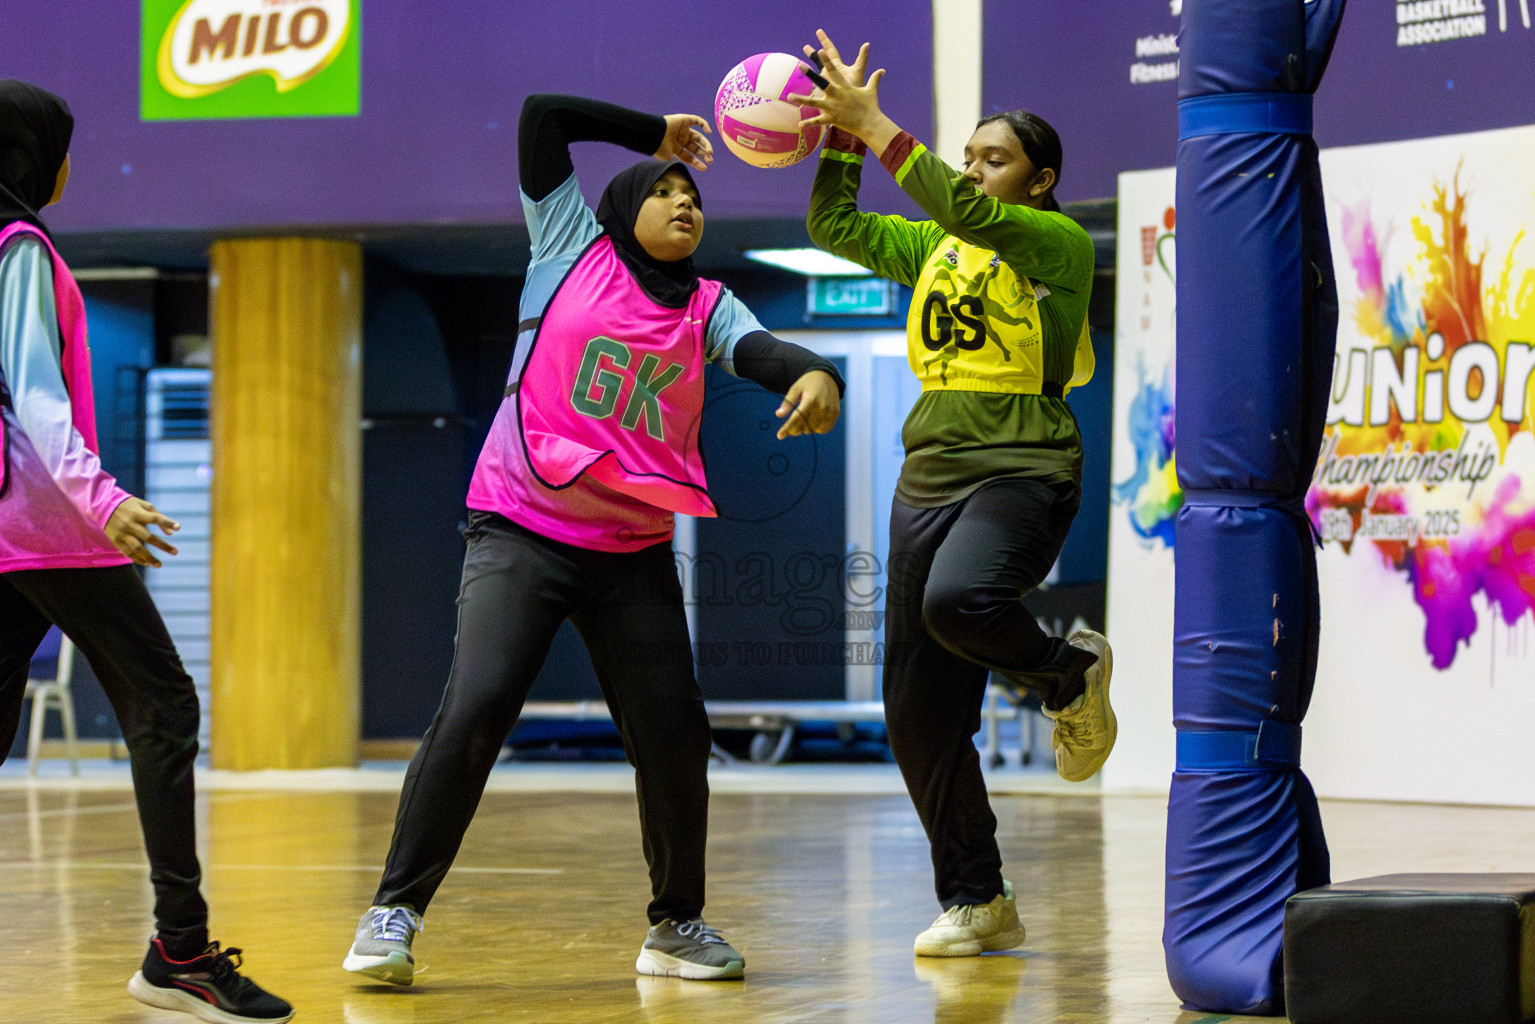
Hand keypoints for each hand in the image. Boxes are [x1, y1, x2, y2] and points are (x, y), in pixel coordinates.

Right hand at [105, 497, 178, 567]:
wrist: (102, 507)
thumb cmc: (129, 506)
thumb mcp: (144, 505)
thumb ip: (159, 517)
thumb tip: (171, 534)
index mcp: (138, 513)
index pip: (155, 518)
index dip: (167, 522)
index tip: (179, 527)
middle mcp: (130, 524)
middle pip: (148, 537)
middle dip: (163, 545)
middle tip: (175, 552)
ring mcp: (122, 533)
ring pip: (137, 548)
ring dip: (149, 558)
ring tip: (159, 565)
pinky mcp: (116, 540)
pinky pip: (128, 552)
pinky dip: (138, 559)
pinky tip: (147, 563)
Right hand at [655, 114, 713, 171]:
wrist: (653, 134)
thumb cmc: (659, 147)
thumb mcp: (668, 158)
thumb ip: (676, 162)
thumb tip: (683, 169)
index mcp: (676, 149)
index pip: (689, 157)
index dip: (697, 163)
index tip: (705, 168)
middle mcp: (680, 140)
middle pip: (695, 147)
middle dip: (703, 154)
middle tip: (710, 160)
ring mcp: (682, 130)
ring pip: (698, 137)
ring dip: (706, 144)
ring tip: (710, 152)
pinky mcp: (684, 120)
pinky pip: (696, 120)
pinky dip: (704, 124)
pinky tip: (708, 132)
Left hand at [775, 369, 840, 439]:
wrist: (827, 376)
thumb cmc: (808, 383)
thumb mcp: (795, 389)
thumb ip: (787, 402)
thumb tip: (778, 414)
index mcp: (810, 399)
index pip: (797, 418)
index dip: (787, 428)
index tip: (779, 436)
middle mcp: (822, 406)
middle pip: (805, 426)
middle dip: (795, 428)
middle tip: (792, 425)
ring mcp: (830, 411)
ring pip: (814, 429)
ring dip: (806, 429)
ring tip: (804, 420)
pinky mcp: (835, 413)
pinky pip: (824, 429)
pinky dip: (817, 429)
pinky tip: (813, 422)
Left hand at [788, 30, 895, 149]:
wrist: (870, 123)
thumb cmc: (871, 106)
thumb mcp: (871, 90)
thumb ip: (874, 79)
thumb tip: (882, 70)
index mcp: (845, 86)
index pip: (834, 70)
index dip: (826, 60)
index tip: (820, 50)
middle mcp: (837, 95)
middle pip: (821, 82)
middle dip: (810, 74)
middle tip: (800, 65)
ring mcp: (833, 107)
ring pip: (814, 102)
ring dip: (801, 99)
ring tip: (789, 96)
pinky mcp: (831, 119)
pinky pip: (817, 121)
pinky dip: (808, 123)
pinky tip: (798, 124)